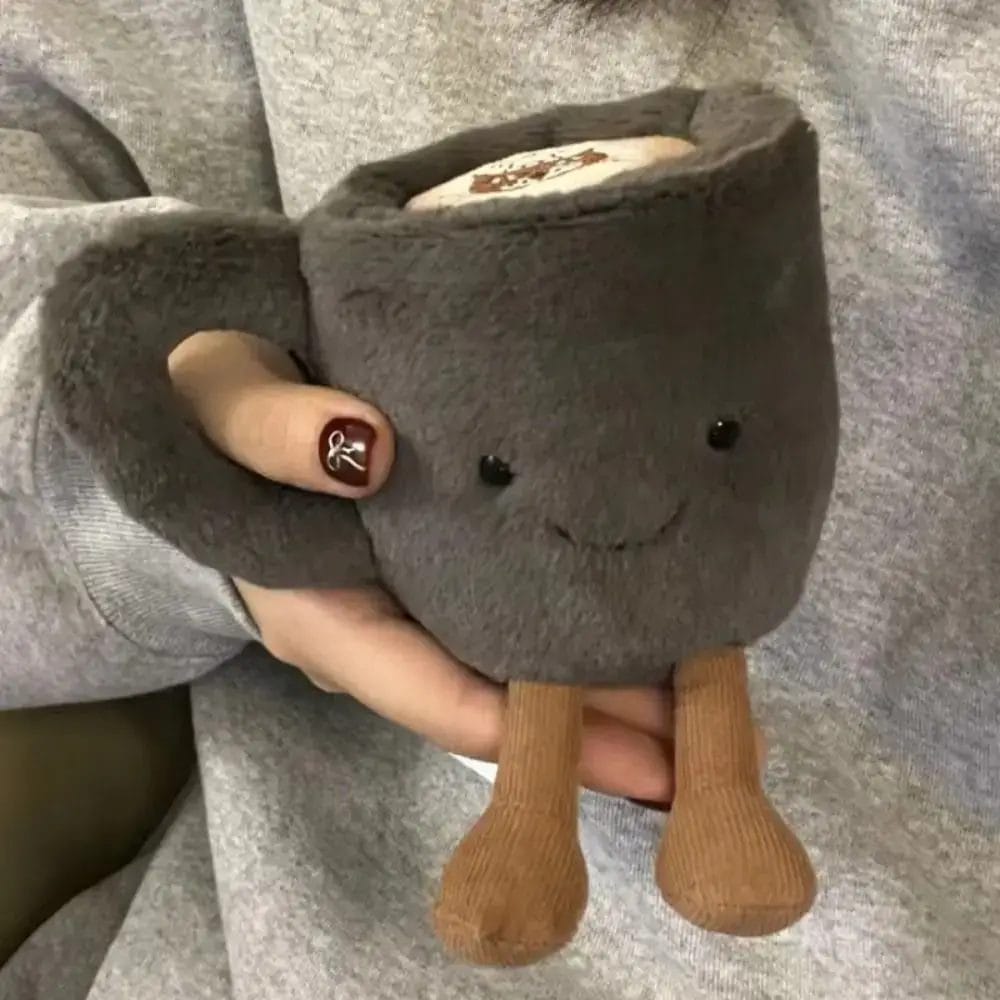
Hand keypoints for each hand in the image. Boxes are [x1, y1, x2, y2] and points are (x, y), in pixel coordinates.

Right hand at [168, 331, 764, 803]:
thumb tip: (365, 447)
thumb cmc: (219, 408)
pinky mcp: (440, 584)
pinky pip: (516, 630)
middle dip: (598, 736)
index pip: (438, 698)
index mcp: (324, 617)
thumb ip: (272, 429)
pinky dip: (580, 642)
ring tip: (713, 710)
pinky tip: (655, 635)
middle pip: (497, 709)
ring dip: (607, 698)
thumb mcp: (223, 400)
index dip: (537, 736)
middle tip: (715, 749)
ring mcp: (412, 618)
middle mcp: (378, 638)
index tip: (643, 758)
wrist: (233, 410)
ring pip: (515, 678)